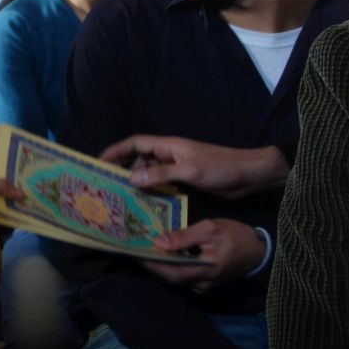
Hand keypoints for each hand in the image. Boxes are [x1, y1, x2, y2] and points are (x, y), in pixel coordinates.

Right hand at [101, 135, 288, 199]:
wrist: (248, 175)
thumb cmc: (220, 168)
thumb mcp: (190, 171)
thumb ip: (161, 175)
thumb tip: (131, 179)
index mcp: (168, 146)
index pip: (135, 144)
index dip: (116, 151)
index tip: (99, 162)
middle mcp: (169, 155)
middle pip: (139, 160)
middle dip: (123, 171)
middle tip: (108, 187)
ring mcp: (177, 168)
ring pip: (150, 174)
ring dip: (138, 184)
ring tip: (123, 199)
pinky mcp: (185, 180)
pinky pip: (162, 184)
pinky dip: (152, 192)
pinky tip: (145, 205)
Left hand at [139, 218, 265, 291]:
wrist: (258, 250)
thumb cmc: (235, 236)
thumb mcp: (210, 229)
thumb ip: (184, 237)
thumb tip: (159, 242)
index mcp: (204, 270)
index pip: (170, 272)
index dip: (151, 264)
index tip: (134, 252)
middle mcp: (201, 283)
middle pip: (170, 277)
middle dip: (151, 265)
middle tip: (134, 249)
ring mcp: (203, 286)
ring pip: (176, 278)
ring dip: (160, 266)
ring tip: (144, 250)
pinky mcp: (205, 282)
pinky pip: (183, 276)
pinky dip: (171, 267)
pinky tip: (163, 254)